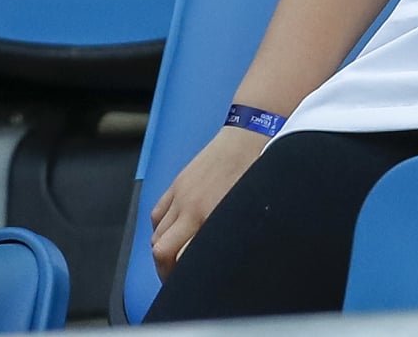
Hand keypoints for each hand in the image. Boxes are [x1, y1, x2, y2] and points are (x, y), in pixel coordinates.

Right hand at [149, 124, 268, 278]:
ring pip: (156, 236)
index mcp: (213, 216)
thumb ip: (234, 232)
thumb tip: (225, 254)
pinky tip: (173, 233)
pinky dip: (160, 228)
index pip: (183, 259)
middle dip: (167, 271)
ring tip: (176, 259)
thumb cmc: (261, 170)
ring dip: (163, 251)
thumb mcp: (252, 208)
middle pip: (161, 252)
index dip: (185, 277)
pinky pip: (157, 215)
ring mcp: (181, 195)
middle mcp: (192, 209)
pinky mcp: (177, 184)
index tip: (193, 284)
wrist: (252, 134)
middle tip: (180, 280)